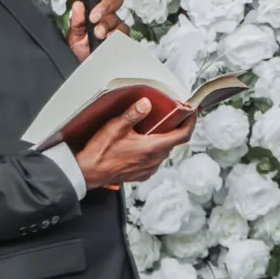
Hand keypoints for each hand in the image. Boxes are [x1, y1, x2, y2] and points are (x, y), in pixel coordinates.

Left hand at [68, 0, 127, 59]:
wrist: (85, 67)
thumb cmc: (80, 51)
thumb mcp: (74, 34)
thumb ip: (76, 19)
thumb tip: (78, 5)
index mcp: (99, 14)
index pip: (108, 0)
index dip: (103, 5)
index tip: (93, 16)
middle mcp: (110, 21)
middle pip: (117, 9)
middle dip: (106, 17)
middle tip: (97, 28)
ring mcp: (118, 32)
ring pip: (121, 24)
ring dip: (110, 31)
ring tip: (100, 38)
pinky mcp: (123, 43)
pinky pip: (125, 39)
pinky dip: (117, 41)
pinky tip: (109, 44)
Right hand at [75, 100, 195, 190]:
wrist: (87, 173)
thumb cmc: (99, 153)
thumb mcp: (115, 127)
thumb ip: (133, 114)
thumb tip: (146, 103)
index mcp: (152, 148)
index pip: (183, 135)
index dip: (191, 122)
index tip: (192, 113)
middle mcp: (153, 160)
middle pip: (174, 142)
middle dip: (175, 128)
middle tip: (171, 116)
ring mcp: (148, 169)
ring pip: (164, 151)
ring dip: (163, 140)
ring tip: (155, 128)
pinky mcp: (141, 174)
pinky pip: (155, 160)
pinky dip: (154, 150)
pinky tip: (143, 144)